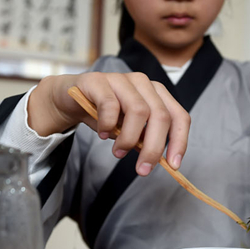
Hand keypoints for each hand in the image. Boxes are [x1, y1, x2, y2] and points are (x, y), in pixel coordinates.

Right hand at [28, 72, 189, 175]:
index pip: (179, 116)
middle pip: (160, 116)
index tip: (173, 165)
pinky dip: (108, 125)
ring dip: (129, 138)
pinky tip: (102, 134)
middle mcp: (143, 83)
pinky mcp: (98, 81)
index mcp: (157, 94)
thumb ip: (144, 140)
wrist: (70, 100)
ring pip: (139, 110)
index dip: (180, 141)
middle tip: (142, 169)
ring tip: (118, 152)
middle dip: (153, 147)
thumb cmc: (104, 115)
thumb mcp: (129, 130)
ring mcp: (121, 79)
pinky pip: (110, 105)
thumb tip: (159, 160)